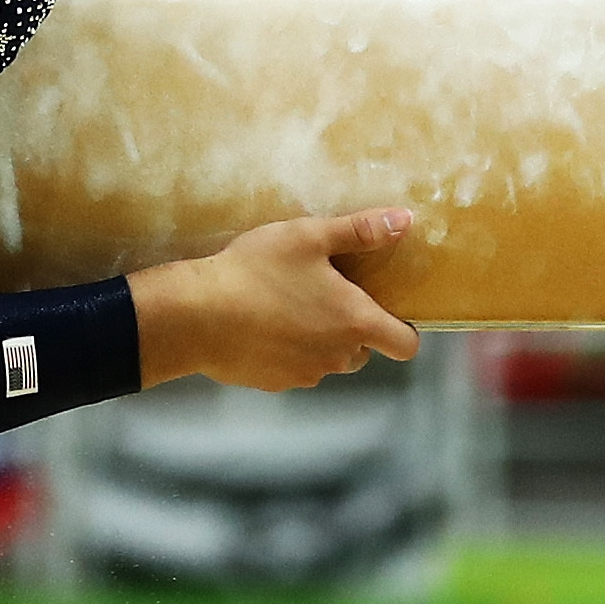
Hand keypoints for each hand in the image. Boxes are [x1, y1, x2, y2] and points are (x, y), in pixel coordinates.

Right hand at [135, 206, 422, 393]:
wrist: (197, 315)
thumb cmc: (257, 271)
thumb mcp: (309, 236)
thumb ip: (360, 230)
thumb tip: (407, 220)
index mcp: (355, 321)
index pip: (405, 345)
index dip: (404, 330)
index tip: (386, 310)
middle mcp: (337, 356)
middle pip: (364, 350)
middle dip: (352, 327)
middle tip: (324, 294)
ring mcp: (305, 374)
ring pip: (327, 360)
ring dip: (319, 340)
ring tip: (287, 306)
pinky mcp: (274, 383)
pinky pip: (293, 368)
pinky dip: (286, 351)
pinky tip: (261, 325)